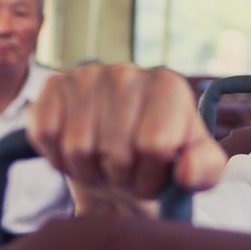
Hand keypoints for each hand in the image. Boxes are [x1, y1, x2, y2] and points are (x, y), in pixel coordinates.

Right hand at [29, 63, 227, 214]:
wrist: (119, 156)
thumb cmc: (161, 161)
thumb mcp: (196, 169)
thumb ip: (204, 170)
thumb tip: (185, 173)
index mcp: (169, 85)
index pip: (155, 145)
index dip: (151, 176)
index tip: (152, 172)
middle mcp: (128, 72)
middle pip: (115, 151)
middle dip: (120, 177)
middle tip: (124, 171)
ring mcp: (87, 74)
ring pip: (78, 148)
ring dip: (89, 171)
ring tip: (102, 162)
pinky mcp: (54, 85)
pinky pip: (46, 135)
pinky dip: (58, 157)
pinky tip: (77, 152)